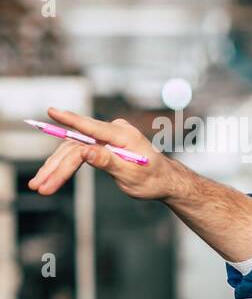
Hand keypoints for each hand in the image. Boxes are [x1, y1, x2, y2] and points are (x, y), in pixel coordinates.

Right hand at [28, 108, 176, 199]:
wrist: (165, 181)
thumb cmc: (152, 180)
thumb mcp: (131, 175)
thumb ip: (108, 162)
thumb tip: (85, 151)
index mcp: (123, 135)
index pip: (91, 127)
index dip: (69, 120)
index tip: (51, 111)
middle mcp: (113, 131)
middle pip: (76, 145)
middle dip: (56, 167)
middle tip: (39, 185)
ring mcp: (107, 137)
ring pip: (73, 150)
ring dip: (55, 168)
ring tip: (39, 186)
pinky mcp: (102, 144)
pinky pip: (78, 152)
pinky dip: (65, 166)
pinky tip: (50, 177)